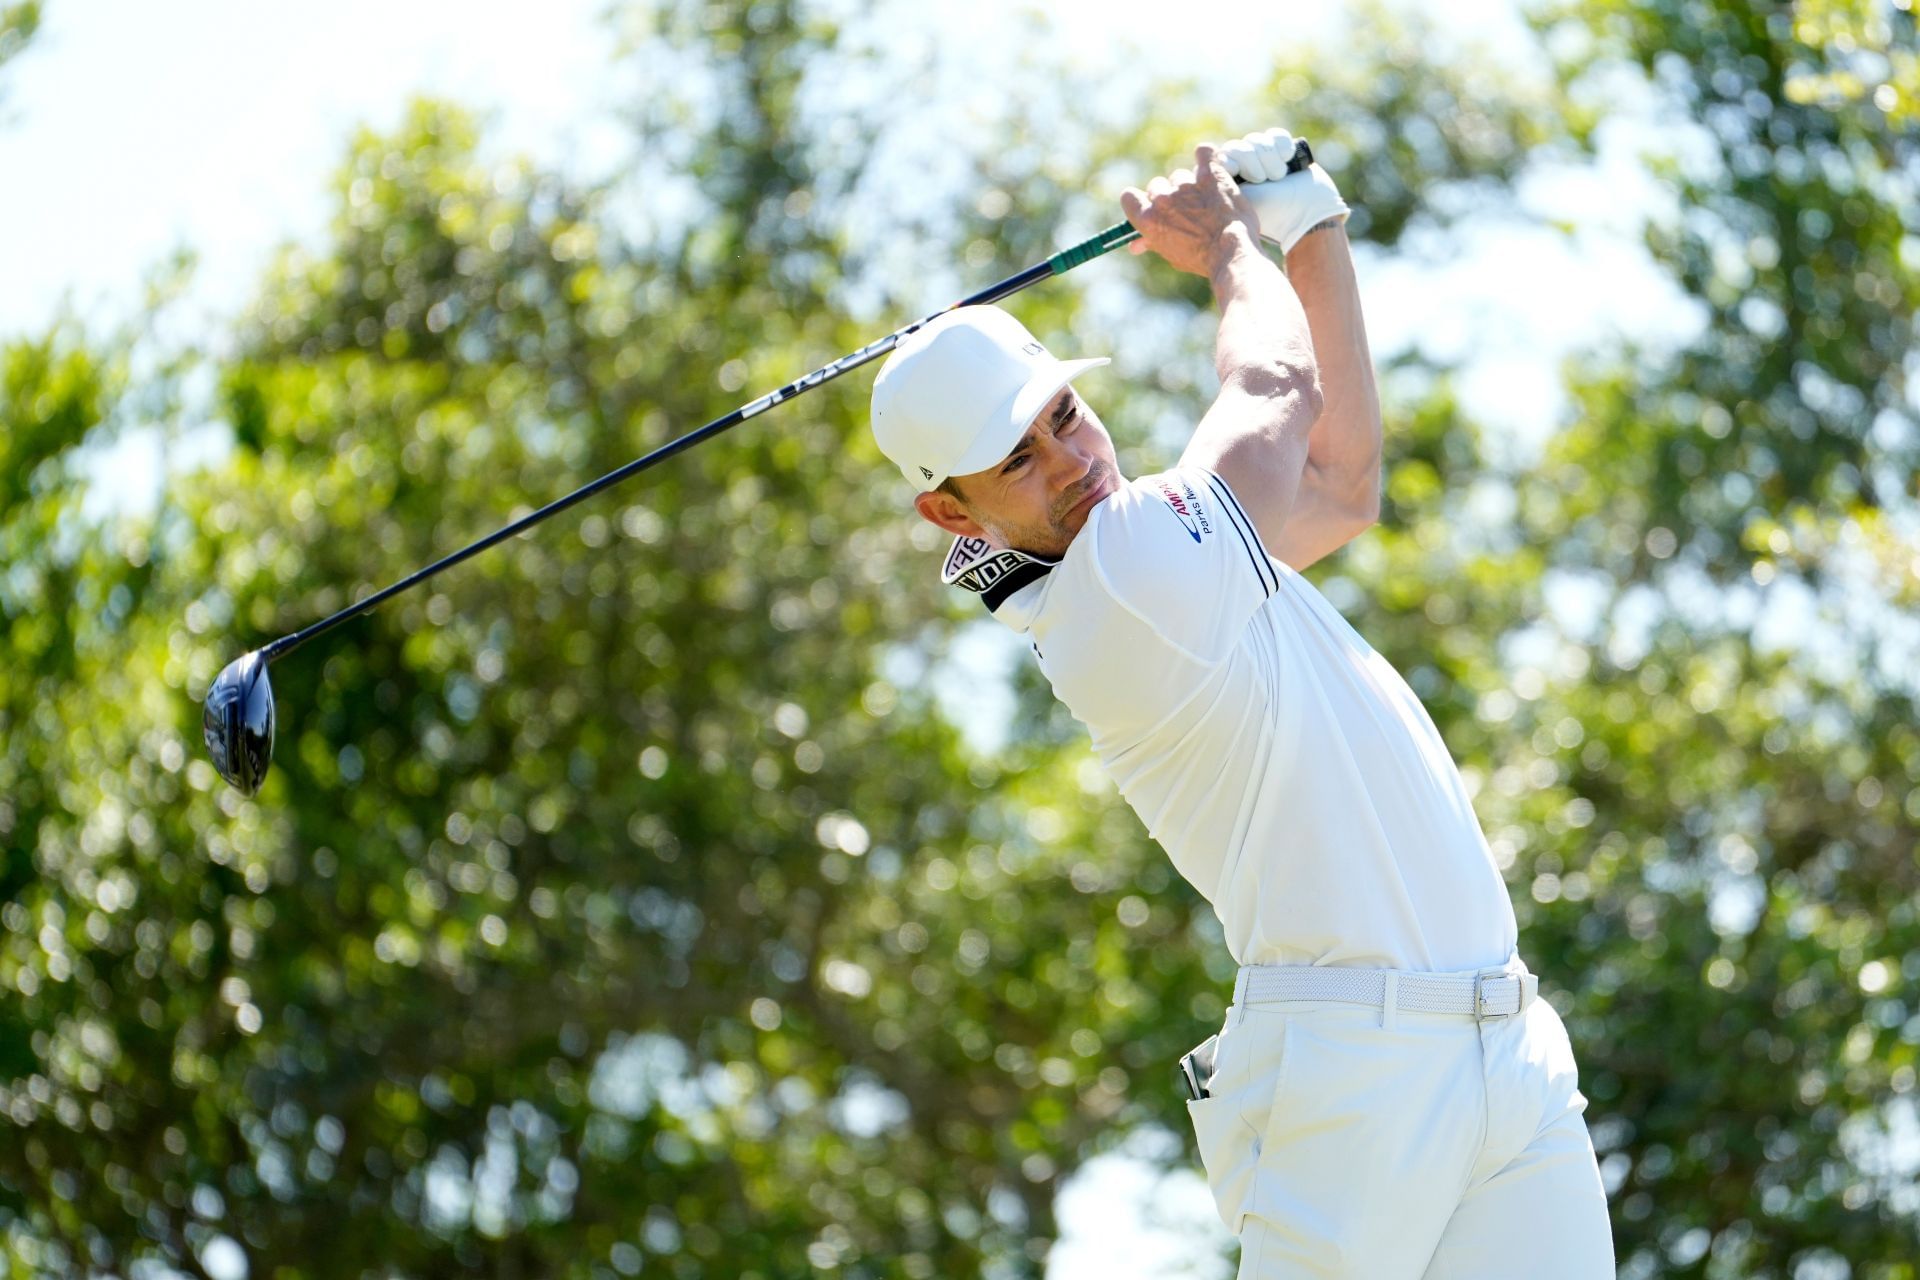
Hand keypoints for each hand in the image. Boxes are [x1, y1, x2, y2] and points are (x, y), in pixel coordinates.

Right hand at [1120, 143, 1262, 278]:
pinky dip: (1206, 155)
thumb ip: (1152, 241)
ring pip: (1181, 176)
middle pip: (1157, 185)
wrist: (1232, 253)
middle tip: (1185, 210)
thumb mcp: (1171, 254)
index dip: (1140, 200)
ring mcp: (1186, 185)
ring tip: (1206, 202)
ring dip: (1190, 185)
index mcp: (1148, 219)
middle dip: (1169, 196)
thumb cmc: (1201, 259)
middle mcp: (1163, 199)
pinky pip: (1204, 152)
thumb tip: (1135, 244)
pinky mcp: (1210, 175)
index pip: (1129, 197)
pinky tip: (1209, 163)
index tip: (1150, 205)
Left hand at [1218, 127, 1348, 253]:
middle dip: (1251, 161)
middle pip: (1236, 146)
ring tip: (1279, 177)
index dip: (1232, 162)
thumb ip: (1216, 186)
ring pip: (1256, 140)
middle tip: (1262, 180)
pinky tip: (1288, 158)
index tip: (1240, 175)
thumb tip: (1196, 166)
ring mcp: (1263, 158)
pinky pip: (1276, 136)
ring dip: (1269, 157)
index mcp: (1226, 182)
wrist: (1307, 215)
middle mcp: (1242, 168)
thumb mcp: (1239, 202)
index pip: (1220, 157)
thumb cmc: (1270, 214)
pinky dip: (1282, 146)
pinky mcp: (1282, 150)